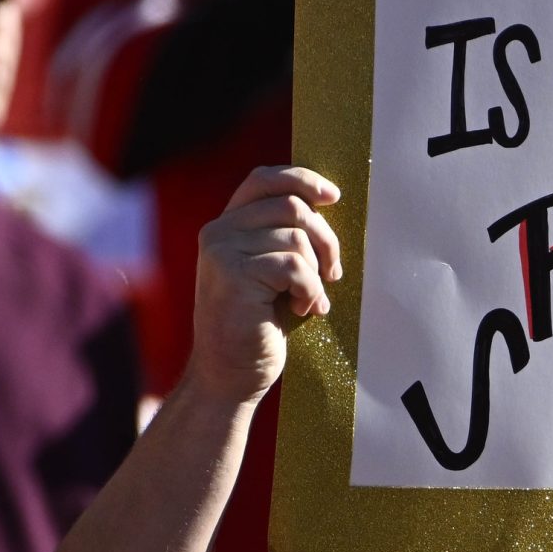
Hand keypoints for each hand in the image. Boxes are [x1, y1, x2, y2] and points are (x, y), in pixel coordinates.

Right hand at [187, 165, 342, 407]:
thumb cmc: (263, 321)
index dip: (302, 179)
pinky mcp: (230, 274)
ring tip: (311, 298)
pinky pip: (293, 265)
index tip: (333, 197)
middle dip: (326, 239)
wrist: (232, 372)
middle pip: (293, 207)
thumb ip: (289, 235)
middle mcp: (219, 231)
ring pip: (296, 237)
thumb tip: (330, 200)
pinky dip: (310, 289)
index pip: (264, 179)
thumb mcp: (278, 270)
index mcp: (229, 225)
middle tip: (333, 272)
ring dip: (317, 271)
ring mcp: (220, 251)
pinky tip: (304, 308)